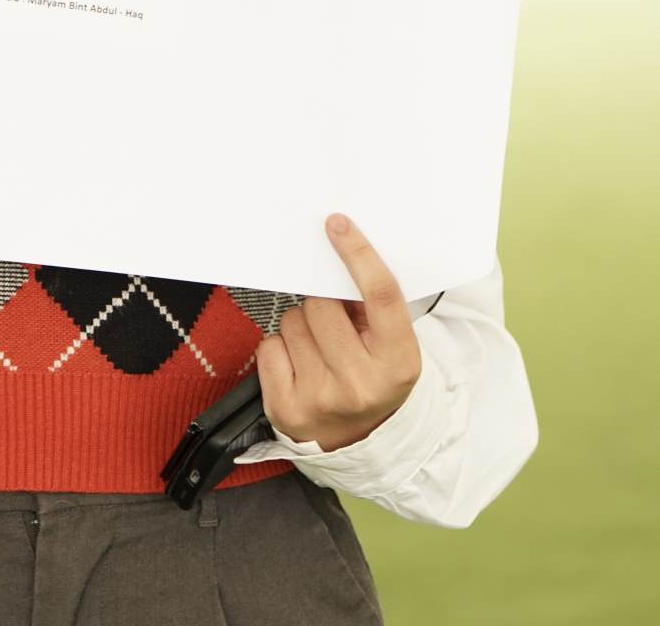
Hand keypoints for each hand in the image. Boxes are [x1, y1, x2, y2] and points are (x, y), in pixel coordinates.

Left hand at [255, 214, 421, 451]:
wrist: (360, 443)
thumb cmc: (374, 377)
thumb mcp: (391, 347)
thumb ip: (370, 306)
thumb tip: (334, 252)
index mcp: (398, 362)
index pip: (379, 296)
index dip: (358, 255)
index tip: (336, 224)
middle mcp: (361, 383)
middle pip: (321, 304)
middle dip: (323, 305)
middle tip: (334, 326)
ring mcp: (321, 398)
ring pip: (291, 321)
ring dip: (300, 327)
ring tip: (319, 352)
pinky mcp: (285, 408)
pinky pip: (268, 346)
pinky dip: (279, 349)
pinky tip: (298, 367)